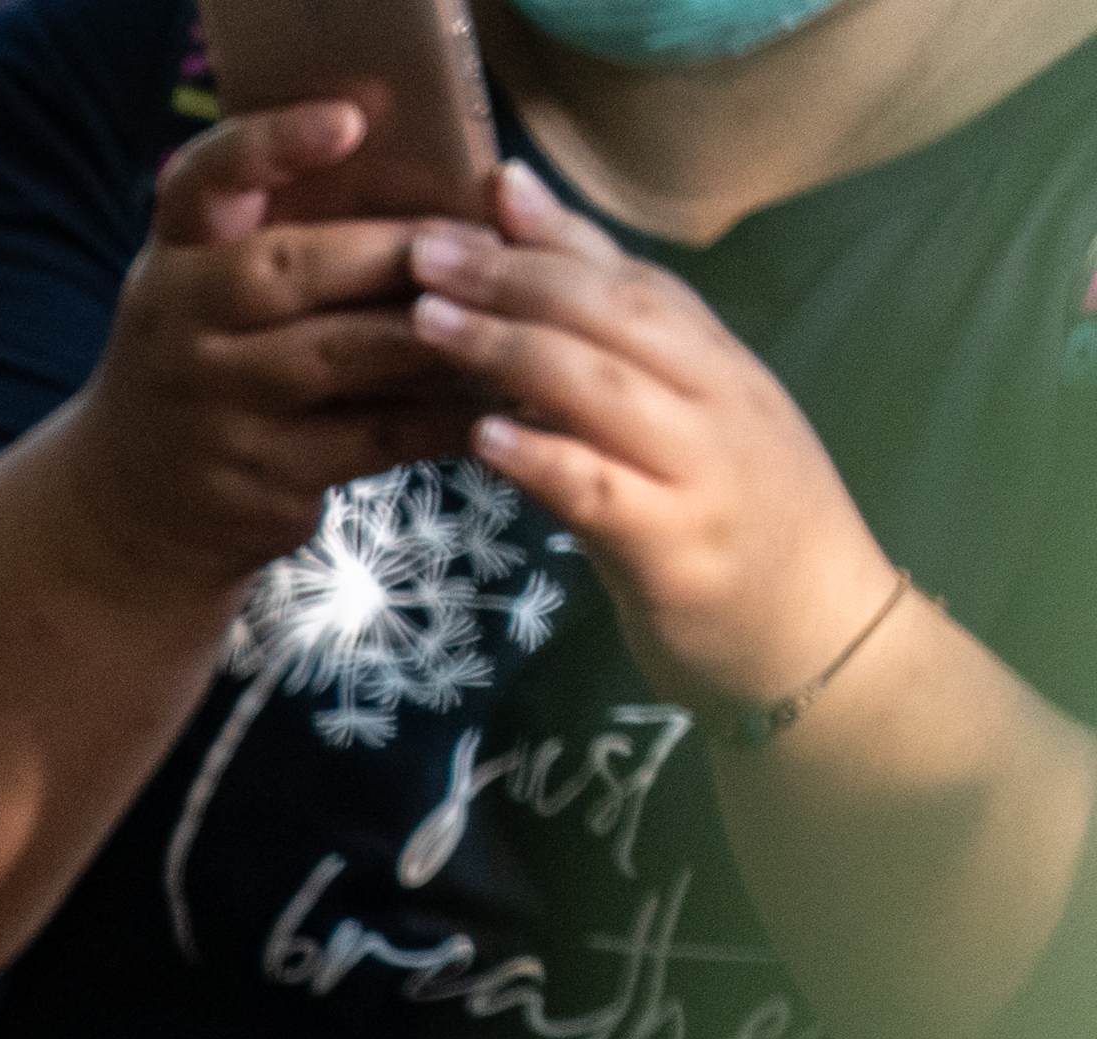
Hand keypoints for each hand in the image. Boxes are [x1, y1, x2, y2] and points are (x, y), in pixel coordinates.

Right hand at [36, 103, 477, 597]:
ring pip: (339, 355)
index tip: (348, 121)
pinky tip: (493, 394)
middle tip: (481, 240)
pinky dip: (441, 414)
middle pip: (287, 269)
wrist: (128, 508)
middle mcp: (177, 331)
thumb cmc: (204, 370)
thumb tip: (434, 195)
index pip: (203, 182)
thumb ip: (281, 239)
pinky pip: (371, 438)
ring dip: (433, 330)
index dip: (272, 145)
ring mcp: (213, 412)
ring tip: (505, 308)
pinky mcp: (258, 482)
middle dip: (393, 250)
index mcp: (171, 264)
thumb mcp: (205, 294)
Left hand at [415, 164, 898, 719]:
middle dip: (516, 272)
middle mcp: (721, 402)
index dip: (560, 231)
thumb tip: (534, 318)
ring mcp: (704, 472)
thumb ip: (622, 377)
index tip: (487, 188)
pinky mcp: (677, 550)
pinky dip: (543, 457)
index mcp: (721, 368)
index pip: (637, 278)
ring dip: (509, 346)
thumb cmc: (736, 534)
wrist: (820, 643)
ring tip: (427, 320)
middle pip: (616, 313)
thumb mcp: (687, 437)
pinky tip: (483, 438)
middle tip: (425, 246)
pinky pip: (602, 490)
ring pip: (604, 387)